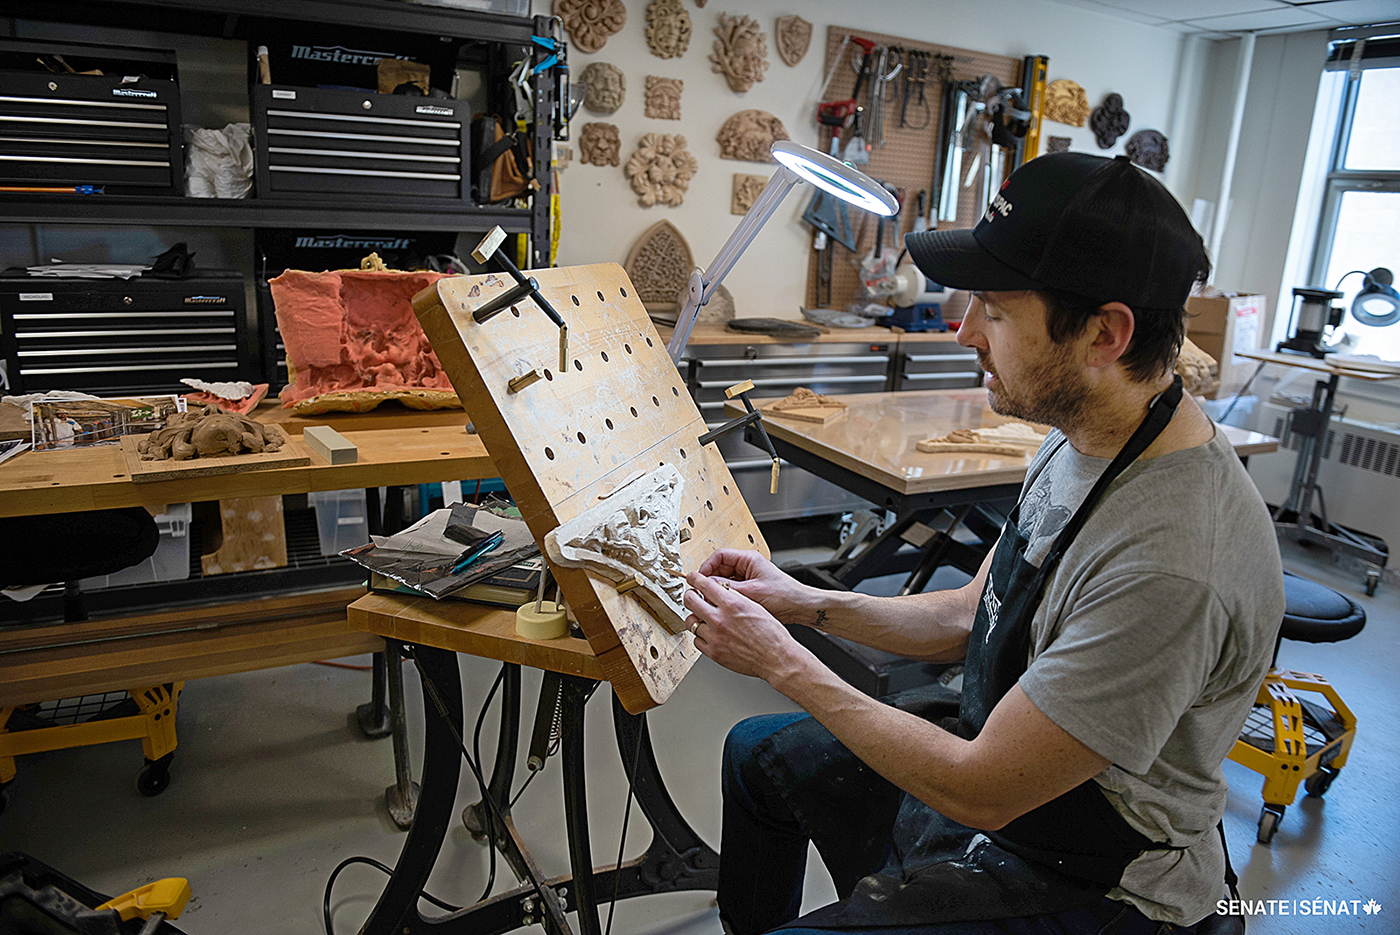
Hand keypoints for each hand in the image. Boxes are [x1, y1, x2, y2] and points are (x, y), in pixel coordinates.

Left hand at [684, 571, 816, 683]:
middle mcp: (720, 619)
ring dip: (695, 618)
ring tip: (702, 618)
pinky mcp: (714, 653)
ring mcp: (715, 637)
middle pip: (691, 601)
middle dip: (690, 596)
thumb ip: (734, 597)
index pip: (705, 585)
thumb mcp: (755, 606)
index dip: (695, 579)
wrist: (776, 658)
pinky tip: (709, 634)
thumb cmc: (771, 634)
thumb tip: (720, 591)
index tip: (692, 578)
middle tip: (692, 596)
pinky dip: (701, 636)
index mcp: (732, 604)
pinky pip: (697, 640)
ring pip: (691, 622)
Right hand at [695, 549, 821, 626]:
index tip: (699, 579)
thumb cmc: (784, 596)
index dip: (707, 566)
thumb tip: (707, 586)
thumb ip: (727, 589)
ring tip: (713, 600)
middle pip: (720, 567)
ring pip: (724, 579)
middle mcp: (747, 565)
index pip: (720, 555)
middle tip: (702, 592)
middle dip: (710, 579)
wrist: (799, 607)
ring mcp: (748, 576)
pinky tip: (723, 605)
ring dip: (718, 589)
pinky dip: (726, 596)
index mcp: (749, 559)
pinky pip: (731, 589)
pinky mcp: (750, 588)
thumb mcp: (752, 593)